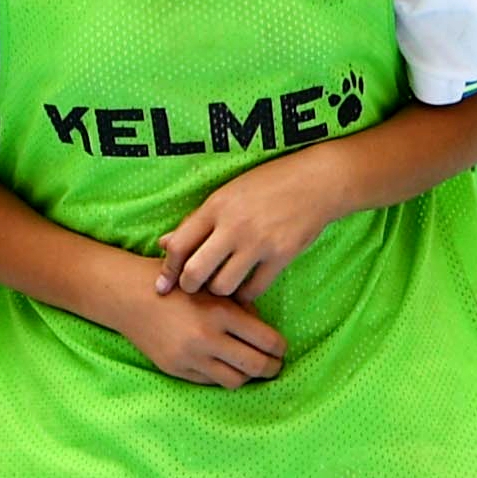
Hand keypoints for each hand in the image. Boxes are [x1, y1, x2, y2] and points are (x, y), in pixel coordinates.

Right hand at [119, 280, 286, 387]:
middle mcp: (207, 338)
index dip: (280, 348)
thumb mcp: (210, 284)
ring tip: (249, 368)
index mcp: (220, 311)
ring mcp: (191, 357)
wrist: (128, 294)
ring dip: (247, 376)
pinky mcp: (177, 369)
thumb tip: (263, 330)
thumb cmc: (174, 282)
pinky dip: (221, 375)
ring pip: (236, 381)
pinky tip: (223, 365)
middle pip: (256, 366)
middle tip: (274, 364)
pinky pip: (210, 382)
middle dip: (271, 368)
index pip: (267, 341)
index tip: (280, 348)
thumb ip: (239, 305)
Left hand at [157, 154, 338, 300]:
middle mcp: (233, 226)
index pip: (179, 245)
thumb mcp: (225, 194)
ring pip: (223, 286)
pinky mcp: (281, 256)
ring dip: (218, 291)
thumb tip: (164, 244)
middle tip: (191, 290)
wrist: (313, 182)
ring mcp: (258, 243)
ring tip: (220, 286)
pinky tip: (244, 289)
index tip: (163, 285)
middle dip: (188, 286)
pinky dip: (245, 295)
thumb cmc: (264, 185)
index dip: (167, 270)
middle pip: (195, 271)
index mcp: (214, 207)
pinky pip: (254, 290)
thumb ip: (195, 221)